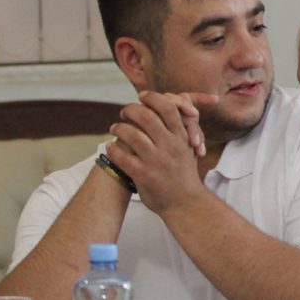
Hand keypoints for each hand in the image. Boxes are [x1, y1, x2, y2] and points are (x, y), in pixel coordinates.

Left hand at [106, 91, 217, 210]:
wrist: (185, 203)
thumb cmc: (185, 173)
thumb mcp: (189, 146)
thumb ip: (184, 124)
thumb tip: (182, 97)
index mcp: (182, 137)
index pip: (168, 108)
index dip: (153, 98)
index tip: (142, 97)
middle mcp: (170, 146)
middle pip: (147, 116)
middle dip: (131, 110)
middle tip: (124, 112)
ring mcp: (156, 161)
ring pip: (132, 134)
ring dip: (118, 128)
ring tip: (115, 128)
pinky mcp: (143, 175)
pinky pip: (122, 157)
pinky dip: (112, 150)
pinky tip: (110, 148)